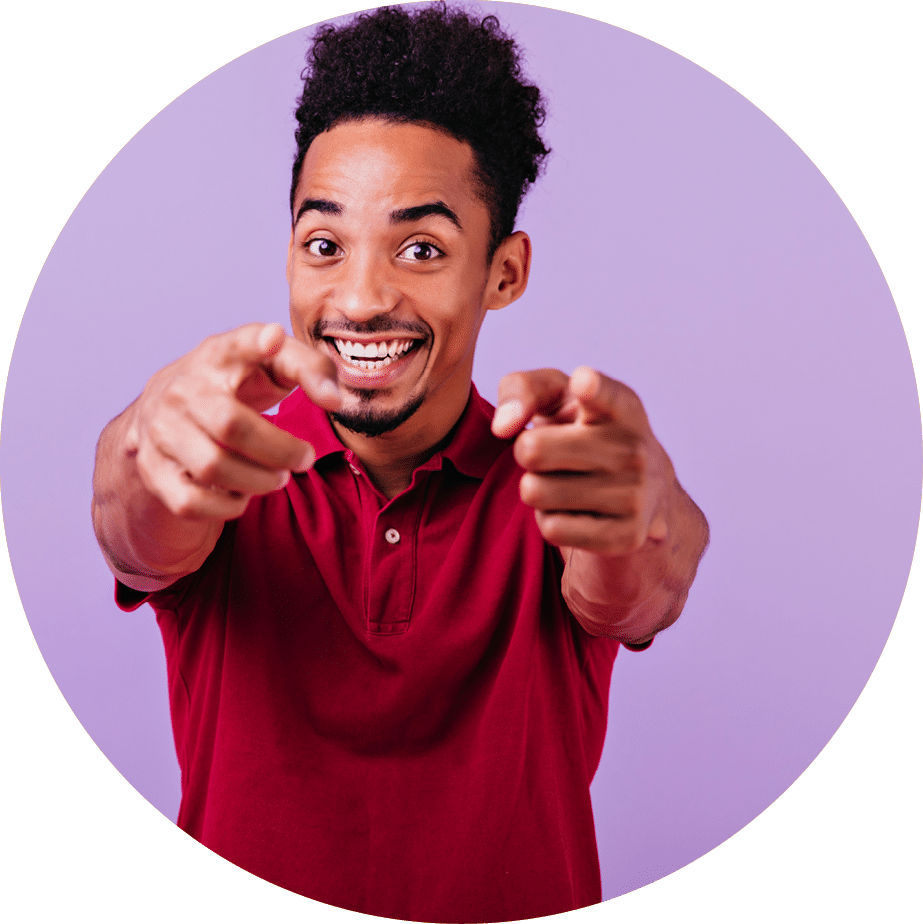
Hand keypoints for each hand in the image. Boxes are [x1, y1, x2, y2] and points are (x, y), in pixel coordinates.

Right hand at [127, 322, 340, 521]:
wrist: (166, 409)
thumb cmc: (237, 383)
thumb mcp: (272, 365)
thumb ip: (312, 370)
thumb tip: (335, 400)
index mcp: (219, 356)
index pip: (238, 344)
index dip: (256, 343)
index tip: (273, 339)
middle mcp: (182, 389)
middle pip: (232, 426)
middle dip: (280, 450)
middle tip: (305, 458)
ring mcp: (161, 430)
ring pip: (213, 467)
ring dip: (259, 480)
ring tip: (278, 476)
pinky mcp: (152, 470)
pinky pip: (192, 502)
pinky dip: (229, 506)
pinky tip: (243, 492)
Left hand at [491, 366, 670, 556]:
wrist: (644, 488)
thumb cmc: (582, 429)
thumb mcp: (556, 395)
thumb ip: (522, 390)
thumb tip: (503, 427)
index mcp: (622, 406)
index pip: (605, 395)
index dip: (591, 388)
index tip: (582, 383)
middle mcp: (635, 449)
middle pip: (532, 450)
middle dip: (526, 451)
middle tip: (547, 452)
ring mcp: (635, 495)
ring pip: (535, 492)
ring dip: (537, 487)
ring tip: (563, 478)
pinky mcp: (625, 536)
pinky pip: (552, 529)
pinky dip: (549, 519)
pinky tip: (573, 508)